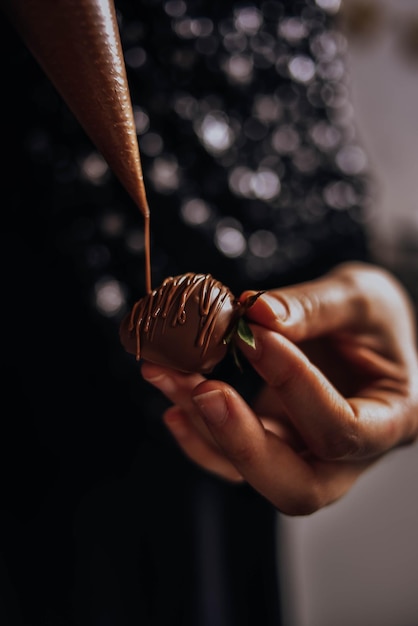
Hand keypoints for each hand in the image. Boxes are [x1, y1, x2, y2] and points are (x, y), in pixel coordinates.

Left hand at [141, 262, 417, 514]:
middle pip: (299, 487)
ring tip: (167, 374)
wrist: (363, 331)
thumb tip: (255, 312)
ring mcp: (309, 454)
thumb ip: (314, 306)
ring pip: (256, 472)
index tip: (255, 336)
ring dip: (206, 426)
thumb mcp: (360, 297)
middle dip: (243, 442)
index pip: (341, 429)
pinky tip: (175, 403)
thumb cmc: (374, 317)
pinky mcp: (277, 443)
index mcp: (393, 420)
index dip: (294, 386)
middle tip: (204, 389)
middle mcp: (351, 454)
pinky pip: (234, 461)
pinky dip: (201, 436)